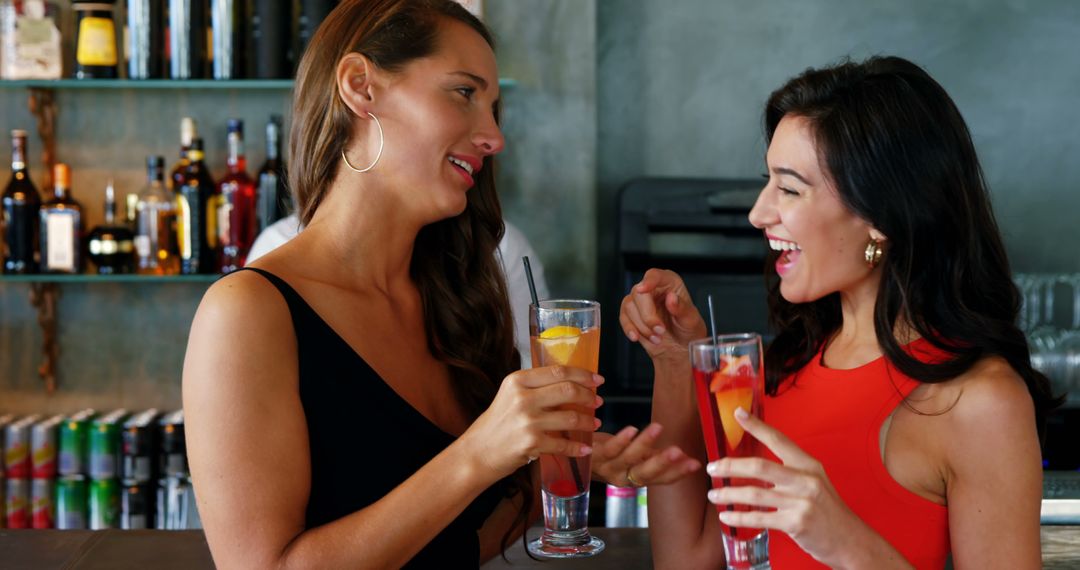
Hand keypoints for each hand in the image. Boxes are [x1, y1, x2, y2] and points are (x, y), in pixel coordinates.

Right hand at [462, 366, 602, 479]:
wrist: (477, 453)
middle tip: (597, 401)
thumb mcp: (510, 396)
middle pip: (568, 390)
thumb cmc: (496, 424)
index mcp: (517, 381)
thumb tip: (570, 382)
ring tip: (594, 423)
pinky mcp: (532, 443)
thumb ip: (535, 387)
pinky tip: (584, 448)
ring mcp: (527, 421)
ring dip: (588, 421)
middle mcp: (522, 398)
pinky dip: (578, 447)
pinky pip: (564, 443)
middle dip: (589, 396)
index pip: (558, 371)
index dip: (583, 374)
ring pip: (571, 417)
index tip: (597, 380)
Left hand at [592, 423, 701, 486]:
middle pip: (646, 473)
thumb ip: (658, 458)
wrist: (577, 457)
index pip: (661, 479)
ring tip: (658, 428)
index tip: (696, 464)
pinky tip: (632, 429)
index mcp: (637, 480)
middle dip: (663, 462)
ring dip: (644, 443)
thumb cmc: (611, 454)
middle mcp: (623, 478)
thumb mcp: (636, 458)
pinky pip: (610, 449)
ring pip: (629, 458)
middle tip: (679, 452)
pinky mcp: (596, 455)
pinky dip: (621, 440)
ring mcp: (609, 467)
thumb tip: (690, 460)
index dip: (678, 472)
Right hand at [619, 269, 706, 363]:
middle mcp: (653, 289)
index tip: (644, 289)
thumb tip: (672, 298)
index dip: (648, 281)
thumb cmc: (688, 330)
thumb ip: (682, 308)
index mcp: (670, 283)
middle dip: (648, 316)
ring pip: (629, 306)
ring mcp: (640, 301)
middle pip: (639, 293)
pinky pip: (623, 318)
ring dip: (642, 326)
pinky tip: (637, 337)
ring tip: (657, 337)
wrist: (680, 348)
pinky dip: (630, 329)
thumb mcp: (691, 320)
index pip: (655, 275)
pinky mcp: (631, 314)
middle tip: (660, 330)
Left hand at [706, 408, 872, 565]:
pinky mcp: (796, 523)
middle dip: (730, 466)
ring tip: (714, 495)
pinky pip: (759, 518)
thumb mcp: (814, 483)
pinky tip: (727, 517)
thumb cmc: (827, 511)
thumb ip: (789, 473)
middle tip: (712, 467)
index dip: (757, 426)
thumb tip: (752, 467)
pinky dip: (739, 518)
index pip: (779, 440)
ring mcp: (801, 502)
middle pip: (759, 467)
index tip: (738, 414)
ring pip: (754, 494)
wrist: (849, 540)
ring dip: (728, 494)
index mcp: (808, 465)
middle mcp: (805, 480)